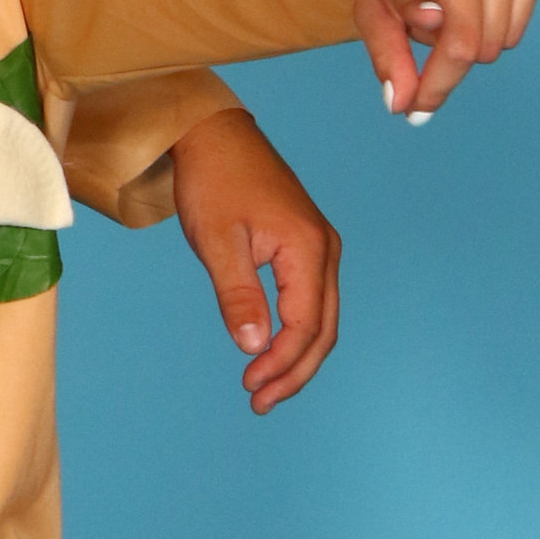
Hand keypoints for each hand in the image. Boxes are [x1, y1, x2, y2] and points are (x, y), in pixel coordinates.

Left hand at [170, 107, 341, 414]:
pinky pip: (311, 300)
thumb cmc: (214, 181)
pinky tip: (271, 349)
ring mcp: (320, 246)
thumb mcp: (218, 243)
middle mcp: (326, 249)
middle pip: (324, 329)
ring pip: (321, 318)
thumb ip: (238, 296)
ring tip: (264, 388)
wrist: (214, 135)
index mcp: (309, 249)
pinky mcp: (306, 245)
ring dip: (297, 356)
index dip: (281, 364)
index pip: (305, 326)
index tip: (250, 388)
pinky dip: (296, 332)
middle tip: (260, 403)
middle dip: (294, 371)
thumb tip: (254, 346)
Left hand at [353, 0, 539, 122]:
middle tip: (423, 53)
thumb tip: (402, 105)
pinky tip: (473, 10)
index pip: (423, 3)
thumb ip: (387, 58)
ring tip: (448, 15)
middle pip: (467, 46)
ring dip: (468, 46)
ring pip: (495, 44)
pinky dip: (493, 34)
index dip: (424, 24)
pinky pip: (515, 31)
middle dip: (442, 70)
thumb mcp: (373, 12)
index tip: (424, 37)